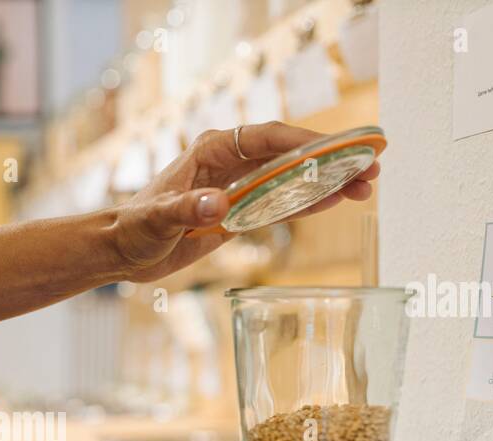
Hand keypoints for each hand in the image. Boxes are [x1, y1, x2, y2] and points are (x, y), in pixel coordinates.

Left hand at [110, 122, 379, 281]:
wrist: (123, 250)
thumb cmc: (134, 229)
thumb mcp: (157, 220)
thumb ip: (186, 209)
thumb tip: (220, 202)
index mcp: (211, 150)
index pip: (267, 139)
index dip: (306, 142)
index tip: (340, 148)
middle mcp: (229, 162)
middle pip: (289, 154)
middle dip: (329, 160)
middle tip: (369, 168)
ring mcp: (238, 185)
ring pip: (291, 178)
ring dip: (326, 182)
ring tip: (364, 187)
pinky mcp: (240, 211)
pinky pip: (280, 203)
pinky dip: (307, 203)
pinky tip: (335, 202)